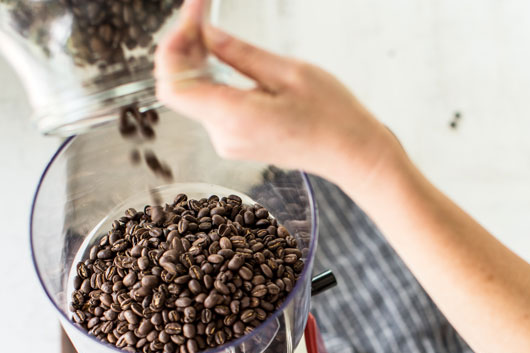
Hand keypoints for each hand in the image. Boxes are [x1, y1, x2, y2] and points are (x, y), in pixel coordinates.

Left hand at [155, 9, 398, 185]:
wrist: (349, 154)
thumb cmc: (331, 117)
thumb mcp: (288, 72)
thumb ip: (240, 54)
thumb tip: (207, 35)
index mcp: (234, 118)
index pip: (174, 86)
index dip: (171, 47)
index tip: (190, 19)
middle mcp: (225, 136)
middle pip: (181, 89)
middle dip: (184, 47)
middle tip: (201, 11)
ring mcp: (230, 142)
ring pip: (195, 96)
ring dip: (197, 60)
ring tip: (210, 27)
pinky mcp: (238, 141)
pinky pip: (212, 107)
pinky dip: (211, 78)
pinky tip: (224, 58)